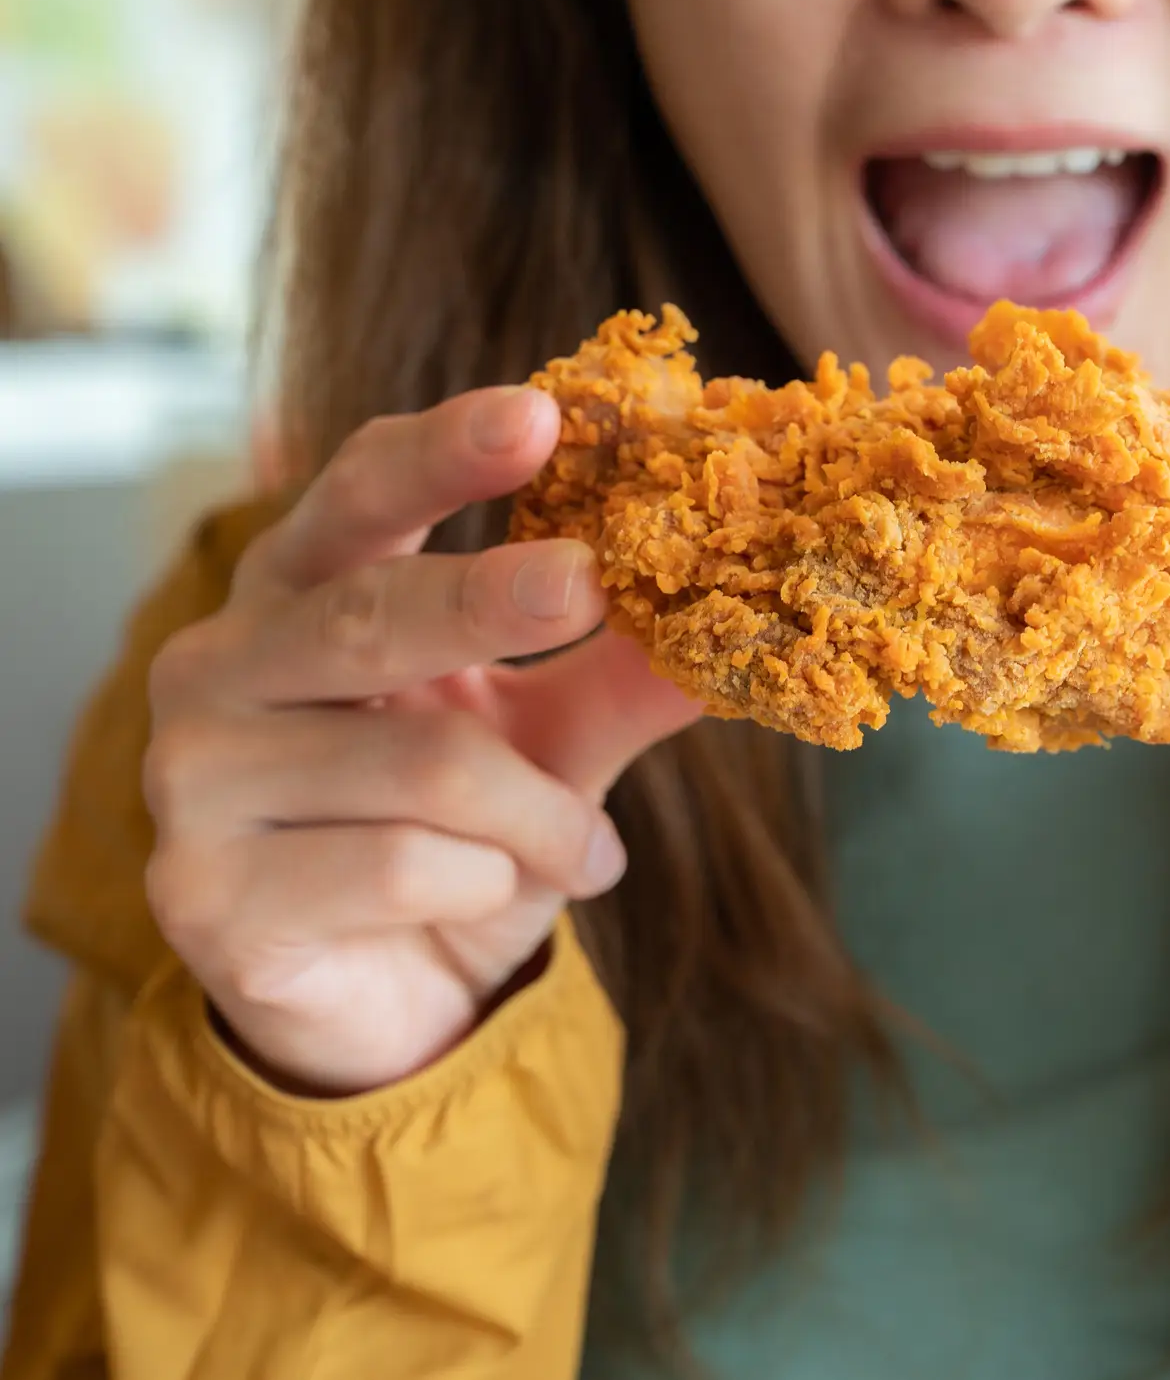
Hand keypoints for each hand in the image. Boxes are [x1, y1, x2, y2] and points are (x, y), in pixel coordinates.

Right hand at [143, 387, 701, 1095]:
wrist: (385, 1002)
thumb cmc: (457, 837)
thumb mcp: (549, 744)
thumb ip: (618, 678)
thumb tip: (732, 618)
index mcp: (300, 593)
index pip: (359, 492)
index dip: (443, 449)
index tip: (542, 411)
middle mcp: (221, 665)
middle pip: (367, 612)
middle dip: (488, 598)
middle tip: (591, 585)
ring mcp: (193, 780)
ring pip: (416, 762)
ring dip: (538, 815)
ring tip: (585, 850)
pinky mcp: (205, 894)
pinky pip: (393, 864)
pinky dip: (484, 882)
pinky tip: (490, 897)